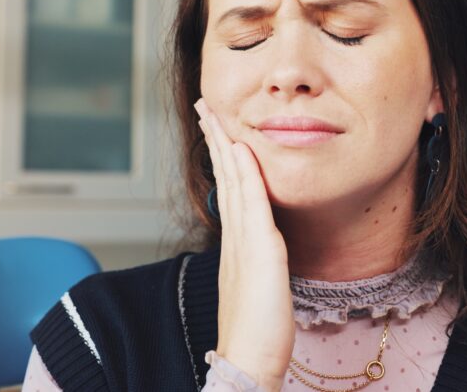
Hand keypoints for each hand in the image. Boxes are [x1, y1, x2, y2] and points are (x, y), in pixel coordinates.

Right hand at [195, 98, 294, 391]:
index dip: (222, 156)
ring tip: (214, 114)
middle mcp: (236, 236)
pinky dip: (246, 173)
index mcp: (237, 243)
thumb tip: (262, 249)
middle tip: (204, 107)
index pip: (228, 188)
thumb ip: (258, 261)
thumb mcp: (257, 285)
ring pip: (233, 181)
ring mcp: (244, 241)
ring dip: (224, 144)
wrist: (249, 360)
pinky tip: (244, 150)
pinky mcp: (260, 251)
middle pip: (224, 176)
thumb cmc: (257, 332)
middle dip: (215, 138)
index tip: (216, 129)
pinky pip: (252, 202)